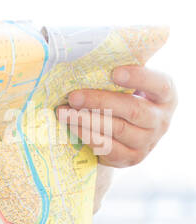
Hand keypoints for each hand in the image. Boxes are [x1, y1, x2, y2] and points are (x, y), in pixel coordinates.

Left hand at [56, 65, 177, 169]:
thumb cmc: (129, 98)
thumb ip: (126, 71)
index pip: (159, 84)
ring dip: (87, 120)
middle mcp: (161, 121)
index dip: (138, 77)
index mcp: (167, 96)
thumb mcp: (135, 84)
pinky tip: (73, 127)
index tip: (114, 71)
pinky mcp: (130, 159)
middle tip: (74, 96)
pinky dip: (87, 136)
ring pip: (116, 130)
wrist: (130, 136)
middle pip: (132, 109)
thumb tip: (100, 54)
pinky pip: (107, 147)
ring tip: (65, 112)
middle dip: (100, 101)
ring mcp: (147, 143)